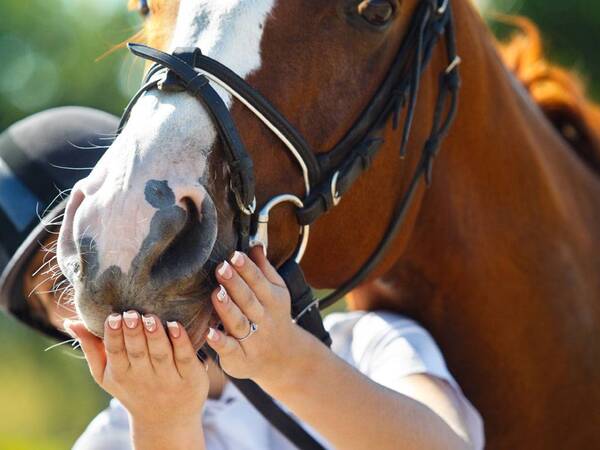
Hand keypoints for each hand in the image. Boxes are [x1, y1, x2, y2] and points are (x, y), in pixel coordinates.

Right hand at [65, 312, 208, 428]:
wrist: (166, 419)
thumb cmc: (132, 387)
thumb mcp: (106, 374)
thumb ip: (91, 347)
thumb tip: (72, 321)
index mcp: (121, 374)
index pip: (115, 353)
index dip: (113, 336)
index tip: (113, 317)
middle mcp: (144, 376)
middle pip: (137, 353)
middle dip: (133, 333)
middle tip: (131, 314)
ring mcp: (168, 378)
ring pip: (160, 354)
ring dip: (155, 336)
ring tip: (150, 318)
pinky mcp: (190, 377)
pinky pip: (184, 358)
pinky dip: (181, 342)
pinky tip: (176, 326)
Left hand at [206, 246, 311, 384]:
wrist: (284, 358)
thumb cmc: (273, 317)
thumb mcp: (276, 293)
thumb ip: (263, 270)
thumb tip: (255, 244)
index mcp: (272, 299)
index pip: (259, 281)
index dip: (247, 269)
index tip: (235, 255)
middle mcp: (263, 319)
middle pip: (248, 300)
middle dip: (235, 284)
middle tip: (221, 268)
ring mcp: (252, 340)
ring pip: (239, 323)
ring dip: (227, 309)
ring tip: (216, 293)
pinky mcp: (240, 358)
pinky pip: (230, 350)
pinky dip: (220, 342)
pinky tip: (209, 332)